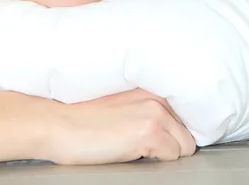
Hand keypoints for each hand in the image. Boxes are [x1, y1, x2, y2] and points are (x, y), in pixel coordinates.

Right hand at [42, 88, 195, 164]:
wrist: (61, 124)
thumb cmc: (85, 118)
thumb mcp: (122, 104)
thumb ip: (147, 107)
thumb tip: (170, 125)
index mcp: (150, 88)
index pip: (184, 113)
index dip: (174, 129)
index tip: (163, 136)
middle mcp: (156, 97)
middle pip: (187, 131)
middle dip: (170, 142)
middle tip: (143, 143)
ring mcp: (155, 114)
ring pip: (184, 146)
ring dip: (165, 152)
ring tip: (137, 147)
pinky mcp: (149, 133)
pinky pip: (172, 156)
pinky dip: (156, 160)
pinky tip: (133, 152)